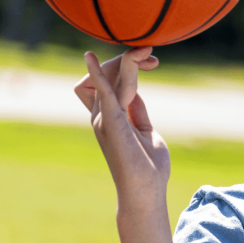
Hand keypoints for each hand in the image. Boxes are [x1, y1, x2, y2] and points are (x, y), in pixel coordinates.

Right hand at [74, 46, 169, 211]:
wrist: (146, 191)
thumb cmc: (148, 167)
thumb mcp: (145, 130)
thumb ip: (137, 110)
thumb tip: (134, 91)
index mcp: (109, 115)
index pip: (111, 79)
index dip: (129, 64)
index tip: (153, 60)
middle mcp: (100, 114)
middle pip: (109, 73)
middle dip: (129, 59)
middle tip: (152, 55)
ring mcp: (102, 118)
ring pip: (112, 78)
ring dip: (128, 62)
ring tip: (145, 51)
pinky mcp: (109, 122)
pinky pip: (101, 92)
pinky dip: (97, 74)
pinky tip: (90, 57)